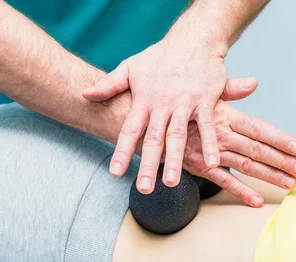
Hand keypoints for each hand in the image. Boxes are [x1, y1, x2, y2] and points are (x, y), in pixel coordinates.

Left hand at [83, 36, 227, 192]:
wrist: (193, 39)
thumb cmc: (160, 57)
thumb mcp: (130, 67)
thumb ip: (109, 84)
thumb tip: (85, 94)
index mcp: (144, 100)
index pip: (130, 129)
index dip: (122, 151)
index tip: (115, 172)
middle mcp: (163, 104)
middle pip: (154, 139)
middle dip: (148, 165)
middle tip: (143, 189)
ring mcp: (184, 103)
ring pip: (178, 136)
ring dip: (175, 160)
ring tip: (171, 183)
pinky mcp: (205, 101)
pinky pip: (207, 126)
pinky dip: (209, 144)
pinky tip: (210, 164)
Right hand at [182, 83, 295, 207]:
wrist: (152, 122)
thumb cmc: (183, 106)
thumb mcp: (206, 94)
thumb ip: (232, 90)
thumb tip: (254, 82)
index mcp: (226, 116)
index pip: (258, 128)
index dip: (279, 138)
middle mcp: (221, 135)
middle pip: (257, 149)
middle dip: (282, 160)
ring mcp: (211, 153)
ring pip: (245, 166)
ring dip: (269, 176)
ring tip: (290, 184)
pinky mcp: (200, 167)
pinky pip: (223, 181)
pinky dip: (241, 191)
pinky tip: (257, 200)